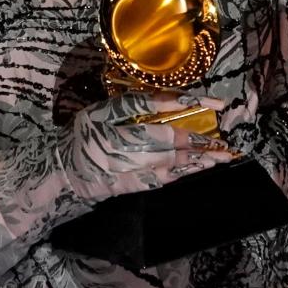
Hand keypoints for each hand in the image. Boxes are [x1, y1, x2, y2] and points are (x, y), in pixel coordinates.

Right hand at [57, 91, 235, 204]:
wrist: (63, 172)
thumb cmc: (82, 135)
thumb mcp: (101, 112)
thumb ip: (132, 105)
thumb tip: (166, 100)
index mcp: (119, 129)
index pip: (160, 117)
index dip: (190, 111)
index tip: (215, 107)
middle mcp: (128, 152)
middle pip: (172, 147)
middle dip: (200, 145)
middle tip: (224, 144)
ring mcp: (132, 172)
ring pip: (171, 166)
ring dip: (197, 162)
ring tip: (219, 158)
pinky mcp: (133, 187)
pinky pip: (163, 180)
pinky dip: (182, 174)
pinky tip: (197, 169)